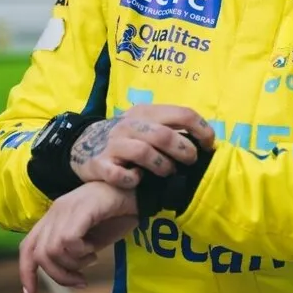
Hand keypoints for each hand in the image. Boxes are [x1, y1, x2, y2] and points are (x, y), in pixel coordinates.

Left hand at [19, 181, 137, 292]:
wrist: (139, 192)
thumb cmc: (117, 214)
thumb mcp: (91, 238)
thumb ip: (74, 252)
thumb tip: (64, 274)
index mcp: (54, 217)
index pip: (28, 246)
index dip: (26, 272)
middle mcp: (56, 211)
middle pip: (39, 254)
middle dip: (59, 276)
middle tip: (80, 280)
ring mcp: (67, 208)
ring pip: (52, 250)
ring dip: (73, 264)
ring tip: (91, 258)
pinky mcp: (81, 208)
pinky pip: (68, 240)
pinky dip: (80, 252)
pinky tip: (94, 249)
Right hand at [69, 104, 214, 188]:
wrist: (83, 144)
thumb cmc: (128, 137)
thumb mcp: (147, 124)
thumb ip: (170, 128)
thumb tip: (205, 142)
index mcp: (146, 112)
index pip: (183, 113)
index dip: (202, 130)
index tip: (209, 145)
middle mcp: (129, 125)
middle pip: (164, 135)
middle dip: (184, 151)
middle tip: (190, 161)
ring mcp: (113, 144)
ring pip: (144, 152)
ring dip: (163, 166)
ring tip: (167, 172)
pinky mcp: (100, 164)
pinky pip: (120, 175)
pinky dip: (133, 180)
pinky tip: (137, 180)